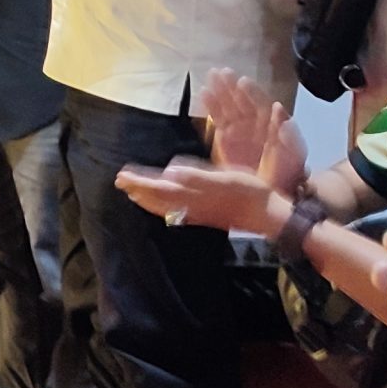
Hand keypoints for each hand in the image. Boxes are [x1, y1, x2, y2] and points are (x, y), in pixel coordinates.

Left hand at [115, 157, 284, 236]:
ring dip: (146, 199)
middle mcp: (189, 206)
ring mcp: (196, 213)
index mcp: (191, 195)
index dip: (139, 182)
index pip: (157, 188)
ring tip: (133, 192)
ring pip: (163, 207)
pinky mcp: (203, 215)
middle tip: (120, 181)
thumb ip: (196, 176)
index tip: (122, 175)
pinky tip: (163, 206)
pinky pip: (173, 211)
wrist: (266, 214)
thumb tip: (169, 172)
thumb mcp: (224, 178)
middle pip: (155, 199)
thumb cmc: (248, 192)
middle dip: (137, 190)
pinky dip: (161, 206)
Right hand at [197, 68, 307, 196]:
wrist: (272, 192)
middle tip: (221, 72)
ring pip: (228, 106)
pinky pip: (217, 118)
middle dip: (232, 86)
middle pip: (242, 101)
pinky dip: (210, 106)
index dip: (252, 93)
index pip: (260, 104)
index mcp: (271, 124)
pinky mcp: (225, 138)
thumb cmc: (286, 172)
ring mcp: (239, 129)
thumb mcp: (293, 153)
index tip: (242, 81)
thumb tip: (278, 107)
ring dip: (220, 91)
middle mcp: (254, 122)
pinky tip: (203, 93)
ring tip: (210, 76)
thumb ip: (287, 131)